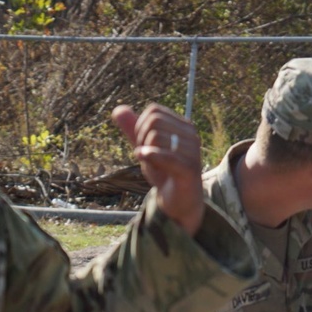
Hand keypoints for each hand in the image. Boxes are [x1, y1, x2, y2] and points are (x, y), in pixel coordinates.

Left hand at [112, 104, 204, 235]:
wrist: (179, 202)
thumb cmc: (165, 174)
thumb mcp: (145, 149)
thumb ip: (133, 130)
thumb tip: (118, 109)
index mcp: (184, 126)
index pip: (154, 111)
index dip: (140, 125)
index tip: (144, 145)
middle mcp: (191, 135)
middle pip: (154, 121)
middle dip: (141, 138)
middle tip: (146, 157)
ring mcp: (193, 152)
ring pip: (157, 137)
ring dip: (146, 153)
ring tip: (154, 167)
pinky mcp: (189, 169)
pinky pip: (166, 155)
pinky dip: (150, 156)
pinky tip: (142, 158)